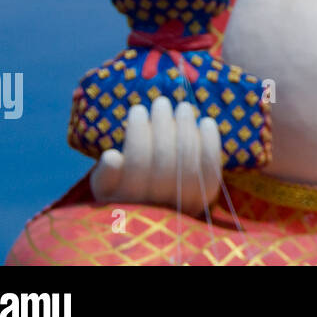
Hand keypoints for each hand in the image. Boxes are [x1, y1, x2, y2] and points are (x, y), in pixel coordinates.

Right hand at [89, 96, 222, 215]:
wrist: (155, 214)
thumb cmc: (123, 194)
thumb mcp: (105, 189)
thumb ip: (105, 176)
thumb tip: (113, 157)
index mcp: (127, 202)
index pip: (136, 162)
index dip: (138, 131)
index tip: (138, 109)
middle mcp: (157, 207)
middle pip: (164, 159)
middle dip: (163, 125)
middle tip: (161, 103)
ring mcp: (184, 203)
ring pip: (188, 161)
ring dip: (186, 129)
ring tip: (182, 107)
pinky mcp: (205, 198)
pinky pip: (211, 169)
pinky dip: (211, 143)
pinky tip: (206, 122)